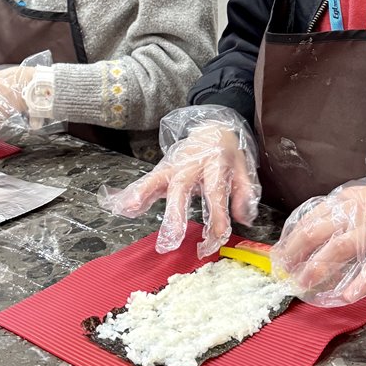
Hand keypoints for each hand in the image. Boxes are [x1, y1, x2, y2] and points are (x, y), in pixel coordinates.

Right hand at [99, 106, 260, 256]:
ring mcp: (175, 163)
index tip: (218, 236)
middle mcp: (192, 162)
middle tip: (171, 239)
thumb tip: (243, 219)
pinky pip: (147, 180)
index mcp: (215, 162)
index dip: (217, 214)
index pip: (215, 191)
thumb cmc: (228, 152)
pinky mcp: (164, 167)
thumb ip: (243, 193)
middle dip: (175, 213)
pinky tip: (122, 205)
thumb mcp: (244, 168)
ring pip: (158, 178)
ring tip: (131, 210)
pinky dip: (134, 192)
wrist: (213, 126)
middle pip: (181, 187)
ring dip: (144, 195)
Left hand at [270, 163, 365, 305]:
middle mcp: (354, 213)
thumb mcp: (360, 200)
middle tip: (282, 273)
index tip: (277, 256)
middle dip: (294, 255)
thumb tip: (310, 236)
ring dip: (316, 268)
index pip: (307, 220)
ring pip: (338, 248)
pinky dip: (359, 281)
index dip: (289, 240)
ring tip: (302, 285)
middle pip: (315, 232)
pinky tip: (347, 296)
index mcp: (344, 201)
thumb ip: (338, 215)